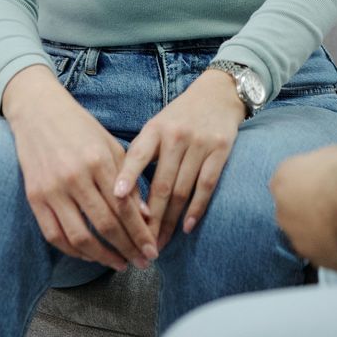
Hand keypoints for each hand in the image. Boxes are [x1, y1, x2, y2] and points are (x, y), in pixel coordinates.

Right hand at [3, 64, 157, 270]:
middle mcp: (75, 177)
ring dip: (102, 257)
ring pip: (80, 237)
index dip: (140, 234)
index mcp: (98, 161)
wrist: (38, 112)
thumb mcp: (110, 145)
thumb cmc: (80, 128)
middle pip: (105, 225)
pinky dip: (74, 251)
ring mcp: (52, 189)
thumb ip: (128, 180)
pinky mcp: (34, 198)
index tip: (153, 251)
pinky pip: (55, 235)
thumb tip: (144, 216)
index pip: (124, 207)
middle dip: (128, 249)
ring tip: (119, 264)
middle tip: (142, 263)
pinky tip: (90, 255)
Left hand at [112, 67, 244, 248]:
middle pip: (161, 184)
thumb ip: (142, 153)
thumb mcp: (157, 125)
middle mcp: (176, 136)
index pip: (138, 155)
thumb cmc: (180, 116)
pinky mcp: (221, 150)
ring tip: (160, 242)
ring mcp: (200, 143)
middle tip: (140, 243)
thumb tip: (120, 191)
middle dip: (151, 218)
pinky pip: (206, 185)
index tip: (115, 199)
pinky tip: (186, 226)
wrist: (218, 93)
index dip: (127, 177)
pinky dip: (196, 209)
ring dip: (171, 221)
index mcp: (155, 129)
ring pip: (182, 190)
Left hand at [270, 145, 336, 272]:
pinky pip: (321, 250)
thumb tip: (331, 169)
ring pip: (304, 232)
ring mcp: (296, 237)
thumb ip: (324, 165)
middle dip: (309, 206)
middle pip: (292, 208)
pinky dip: (331, 245)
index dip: (309, 181)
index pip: (288, 179)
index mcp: (284, 178)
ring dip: (318, 229)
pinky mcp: (313, 258)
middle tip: (334, 203)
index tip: (325, 182)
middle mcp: (282, 210)